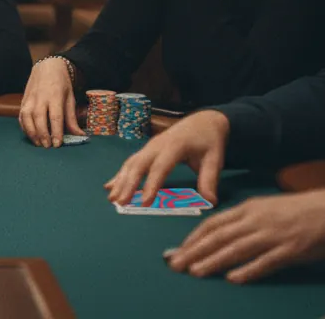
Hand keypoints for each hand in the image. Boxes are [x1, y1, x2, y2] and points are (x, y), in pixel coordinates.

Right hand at [19, 57, 82, 146]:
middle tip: (47, 146)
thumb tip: (80, 135)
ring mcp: (29, 99)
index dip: (56, 132)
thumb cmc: (61, 83)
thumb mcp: (70, 98)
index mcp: (55, 96)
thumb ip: (72, 118)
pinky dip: (24, 127)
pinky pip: (21, 116)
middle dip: (43, 134)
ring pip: (27, 118)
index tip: (57, 144)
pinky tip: (31, 135)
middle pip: (39, 118)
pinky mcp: (23, 101)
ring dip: (32, 133)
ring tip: (39, 143)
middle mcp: (40, 97)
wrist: (47, 67)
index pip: (55, 117)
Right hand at [105, 109, 229, 206]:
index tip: (144, 203)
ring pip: (131, 163)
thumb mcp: (215, 158)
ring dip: (120, 180)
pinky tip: (110, 185)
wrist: (203, 121)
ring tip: (112, 198)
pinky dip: (120, 174)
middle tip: (120, 202)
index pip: (160, 167)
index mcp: (175, 146)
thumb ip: (210, 179)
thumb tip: (210, 201)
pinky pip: (131, 162)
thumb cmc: (209, 140)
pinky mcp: (147, 150)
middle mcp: (157, 145)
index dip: (151, 185)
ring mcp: (150, 147)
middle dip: (128, 184)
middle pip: (139, 164)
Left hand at [166, 184, 324, 283]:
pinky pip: (266, 262)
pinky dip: (249, 271)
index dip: (193, 238)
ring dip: (213, 261)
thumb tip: (222, 237)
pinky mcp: (292, 250)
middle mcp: (257, 220)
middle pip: (218, 237)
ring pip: (237, 249)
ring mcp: (274, 235)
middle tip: (174, 265)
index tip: (178, 251)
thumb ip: (246, 221)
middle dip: (194, 251)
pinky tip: (234, 279)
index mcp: (250, 209)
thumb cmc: (302, 211)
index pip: (213, 223)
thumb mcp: (268, 208)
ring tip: (195, 272)